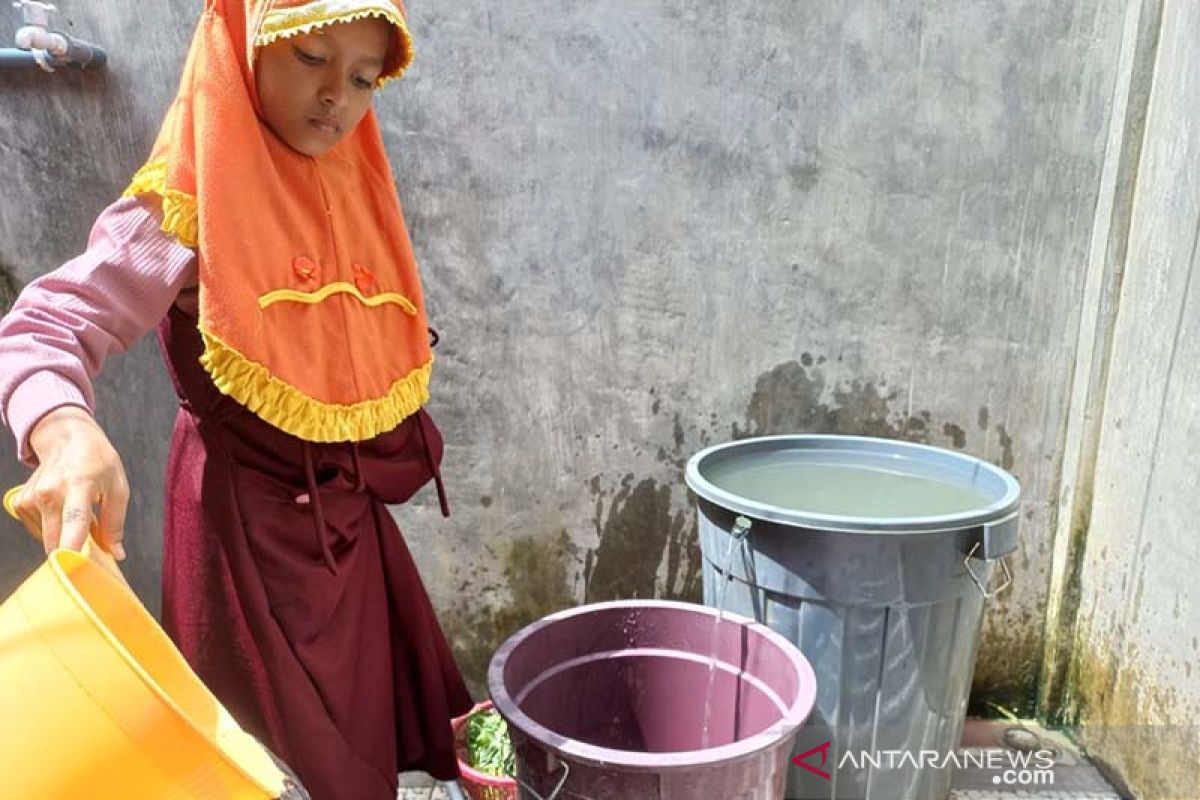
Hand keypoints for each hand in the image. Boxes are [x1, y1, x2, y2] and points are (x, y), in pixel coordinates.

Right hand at [16, 406, 128, 557]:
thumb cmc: (97, 462)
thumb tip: (115, 554)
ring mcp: (32, 497)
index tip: (79, 569)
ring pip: (48, 539)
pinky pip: (39, 530)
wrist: (66, 438)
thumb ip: (115, 523)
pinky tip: (62, 510)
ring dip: (64, 537)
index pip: (75, 523)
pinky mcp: (21, 502)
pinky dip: (53, 528)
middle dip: (73, 554)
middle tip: (92, 549)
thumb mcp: (118, 487)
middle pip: (55, 541)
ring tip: (78, 514)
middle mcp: (50, 492)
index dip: (76, 550)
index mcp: (79, 485)